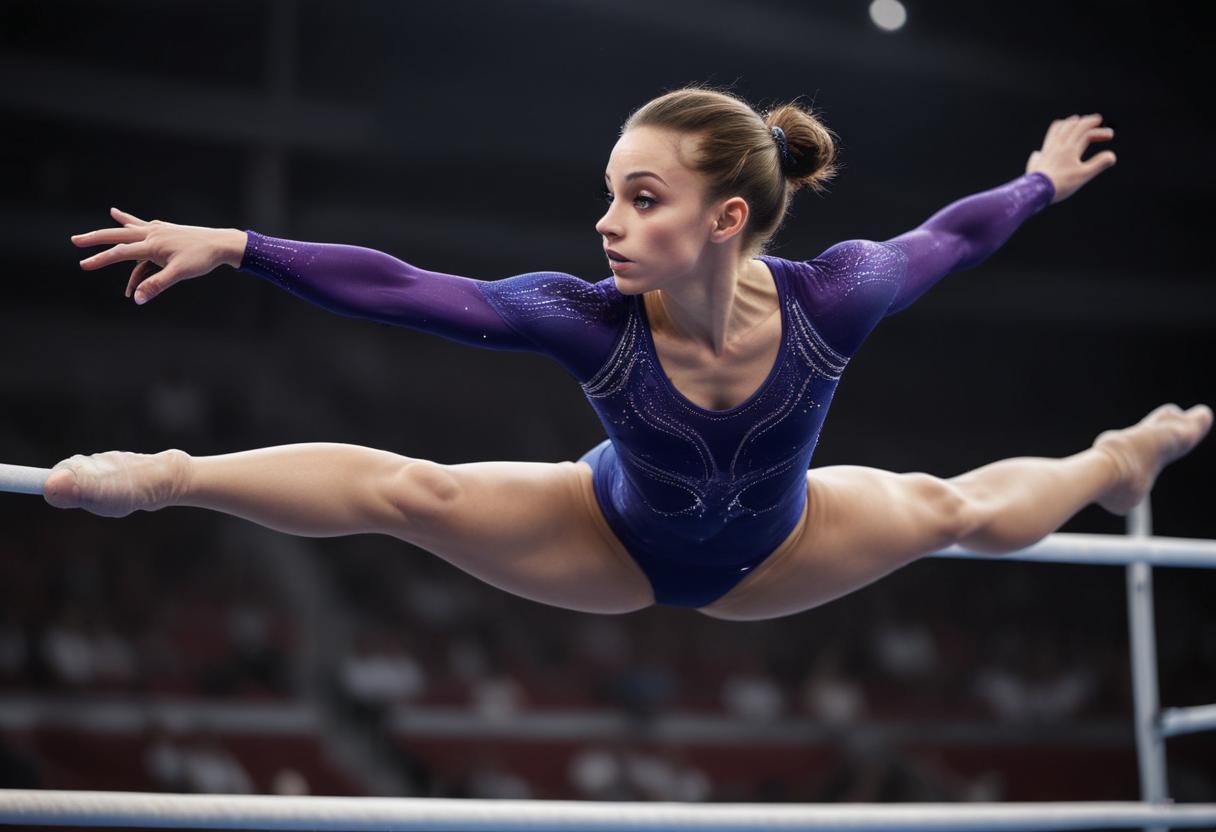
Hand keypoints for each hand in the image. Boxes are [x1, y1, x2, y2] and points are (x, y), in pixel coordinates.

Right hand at [70, 208, 246, 304]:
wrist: (222, 244)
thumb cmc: (202, 259)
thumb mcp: (179, 274)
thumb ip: (156, 285)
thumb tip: (137, 299)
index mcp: (152, 245)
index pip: (120, 253)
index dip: (100, 259)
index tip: (83, 264)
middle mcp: (153, 234)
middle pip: (119, 235)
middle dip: (97, 238)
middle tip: (76, 240)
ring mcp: (161, 231)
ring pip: (134, 228)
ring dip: (120, 224)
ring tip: (112, 213)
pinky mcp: (169, 231)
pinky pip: (148, 226)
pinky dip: (136, 223)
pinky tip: (131, 219)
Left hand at [1025, 114, 1116, 204]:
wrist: (1036, 192)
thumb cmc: (1062, 184)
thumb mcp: (1084, 175)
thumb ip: (1099, 164)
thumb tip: (1112, 156)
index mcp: (1070, 148)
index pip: (1086, 133)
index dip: (1099, 132)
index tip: (1110, 134)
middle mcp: (1058, 145)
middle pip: (1074, 127)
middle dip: (1087, 122)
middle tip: (1097, 120)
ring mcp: (1047, 149)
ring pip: (1058, 129)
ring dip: (1069, 122)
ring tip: (1074, 120)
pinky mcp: (1039, 157)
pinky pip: (1046, 140)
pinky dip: (1053, 134)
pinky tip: (1055, 138)